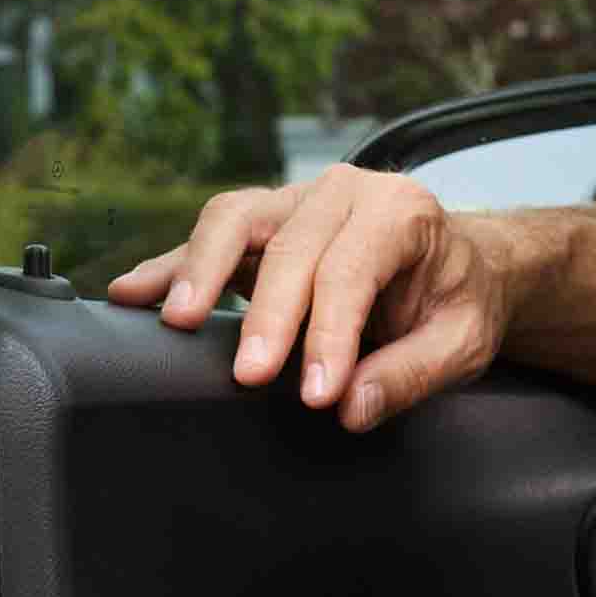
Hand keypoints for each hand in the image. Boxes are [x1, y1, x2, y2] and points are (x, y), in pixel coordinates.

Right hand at [103, 169, 512, 432]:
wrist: (459, 263)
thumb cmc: (458, 299)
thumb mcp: (462, 342)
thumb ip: (411, 375)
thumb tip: (353, 406)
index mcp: (402, 210)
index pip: (351, 269)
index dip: (329, 334)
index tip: (317, 394)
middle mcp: (343, 190)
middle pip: (288, 245)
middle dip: (266, 315)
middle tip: (249, 376)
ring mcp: (296, 200)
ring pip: (235, 219)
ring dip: (200, 270)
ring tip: (177, 321)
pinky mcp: (263, 221)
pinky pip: (211, 235)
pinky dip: (171, 265)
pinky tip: (133, 293)